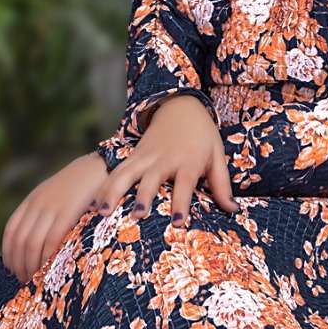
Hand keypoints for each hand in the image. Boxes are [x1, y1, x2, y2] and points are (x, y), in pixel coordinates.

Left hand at [1, 151, 106, 281]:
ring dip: (30, 265)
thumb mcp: (56, 196)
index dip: (9, 253)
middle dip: (19, 264)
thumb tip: (38, 242)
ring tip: (34, 280)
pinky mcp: (67, 214)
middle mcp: (37, 205)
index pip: (11, 231)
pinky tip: (47, 270)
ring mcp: (51, 209)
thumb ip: (46, 213)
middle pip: (19, 240)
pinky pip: (50, 241)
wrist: (100, 167)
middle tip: (24, 281)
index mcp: (33, 201)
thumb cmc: (83, 187)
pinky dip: (45, 258)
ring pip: (31, 243)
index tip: (12, 269)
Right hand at [95, 93, 238, 225]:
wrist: (180, 106)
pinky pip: (115, 172)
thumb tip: (233, 210)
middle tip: (137, 216)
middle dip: (143, 197)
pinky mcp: (132, 155)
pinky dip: (104, 187)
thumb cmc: (202, 136)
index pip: (185, 184)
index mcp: (188, 161)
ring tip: (102, 212)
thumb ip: (222, 185)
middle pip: (151, 179)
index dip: (181, 203)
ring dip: (113, 192)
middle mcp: (164, 159)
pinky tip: (94, 205)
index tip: (178, 222)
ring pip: (125, 174)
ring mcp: (145, 157)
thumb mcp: (217, 156)